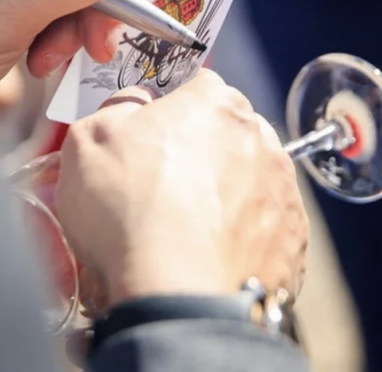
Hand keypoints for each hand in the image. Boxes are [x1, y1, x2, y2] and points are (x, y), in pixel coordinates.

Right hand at [55, 70, 308, 307]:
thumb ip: (115, 109)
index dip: (166, 112)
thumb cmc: (130, 211)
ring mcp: (283, 190)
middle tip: (159, 189)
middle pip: (226, 134)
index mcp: (216, 103)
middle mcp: (261, 138)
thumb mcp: (88, 139)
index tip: (146, 139)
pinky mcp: (294, 240)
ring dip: (223, 196)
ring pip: (249, 182)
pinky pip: (264, 229)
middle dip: (199, 154)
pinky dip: (240, 238)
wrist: (177, 294)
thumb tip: (134, 106)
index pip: (195, 88)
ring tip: (182, 231)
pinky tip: (208, 255)